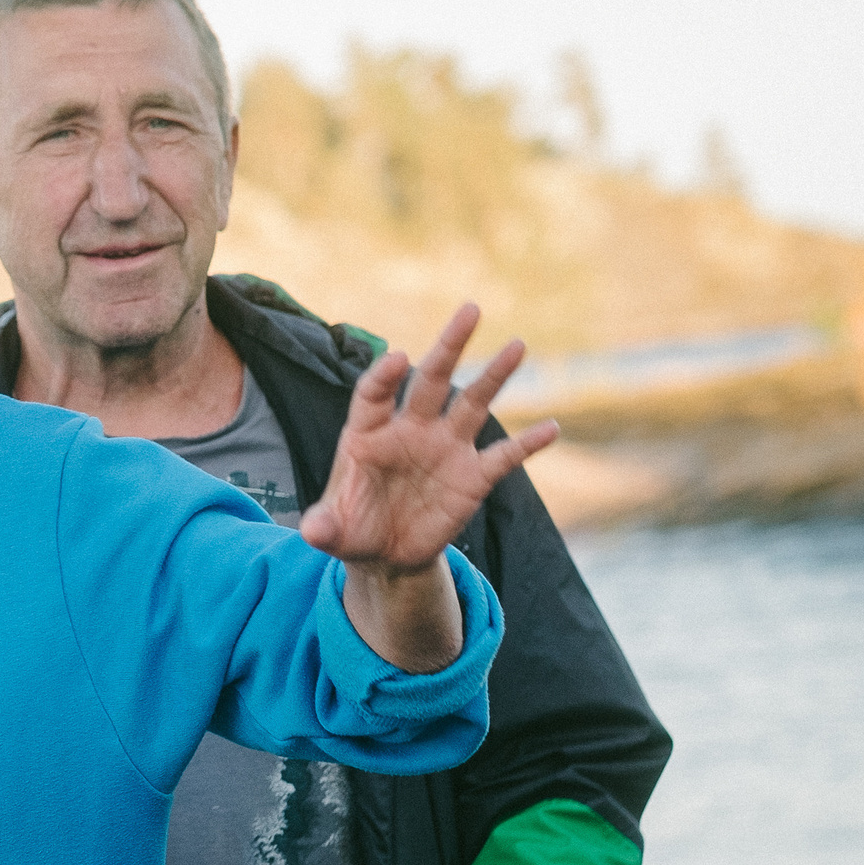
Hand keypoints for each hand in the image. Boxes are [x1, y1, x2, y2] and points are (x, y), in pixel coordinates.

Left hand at [298, 305, 554, 672]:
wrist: (385, 554)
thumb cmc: (352, 529)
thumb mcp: (331, 532)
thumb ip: (322, 527)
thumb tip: (312, 531)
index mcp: (368, 434)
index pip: (374, 393)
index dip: (384, 376)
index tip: (397, 359)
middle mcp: (410, 431)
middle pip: (432, 379)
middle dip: (449, 345)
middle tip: (470, 310)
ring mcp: (444, 449)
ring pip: (472, 403)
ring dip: (494, 375)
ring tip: (516, 346)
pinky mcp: (472, 476)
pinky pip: (504, 457)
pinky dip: (527, 444)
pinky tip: (550, 429)